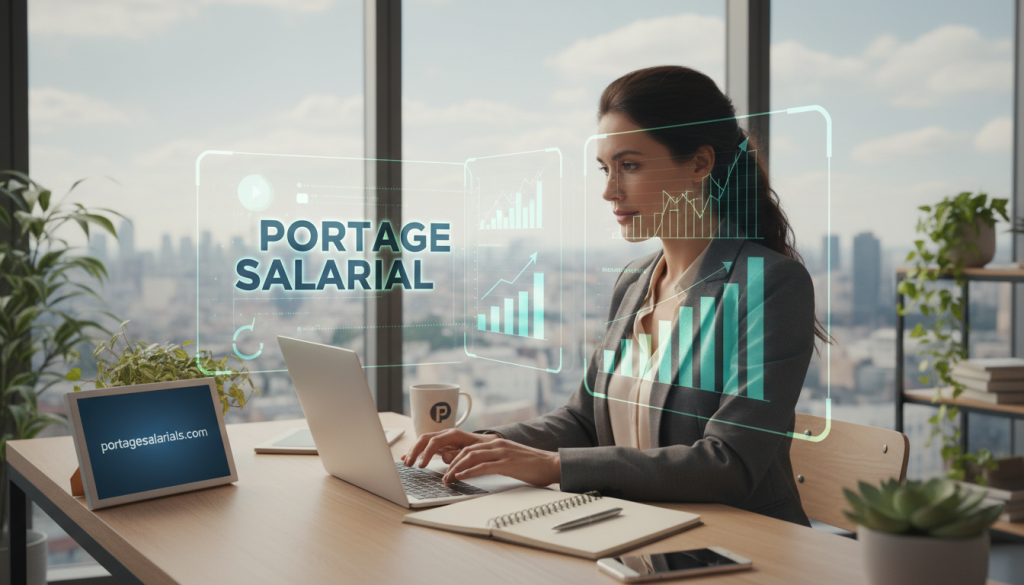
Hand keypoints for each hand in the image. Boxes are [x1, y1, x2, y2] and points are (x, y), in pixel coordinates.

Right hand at [401, 428, 498, 467]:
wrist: (486, 444)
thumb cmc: (481, 448)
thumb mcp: (474, 451)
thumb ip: (459, 454)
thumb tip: (445, 457)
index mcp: (453, 434)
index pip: (435, 441)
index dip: (427, 453)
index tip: (421, 465)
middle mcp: (445, 434)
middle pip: (425, 439)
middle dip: (415, 450)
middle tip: (409, 464)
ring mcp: (441, 439)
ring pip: (423, 441)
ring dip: (413, 451)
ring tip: (406, 462)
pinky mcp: (440, 445)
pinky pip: (425, 446)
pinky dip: (416, 451)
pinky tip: (406, 457)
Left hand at [442, 438, 559, 486]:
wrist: (552, 464)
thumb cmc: (533, 465)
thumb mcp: (510, 458)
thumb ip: (495, 460)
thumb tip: (479, 468)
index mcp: (496, 443)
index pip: (469, 447)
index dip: (455, 457)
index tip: (447, 469)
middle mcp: (497, 444)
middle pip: (466, 451)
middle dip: (452, 464)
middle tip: (444, 476)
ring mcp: (502, 453)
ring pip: (471, 457)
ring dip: (456, 469)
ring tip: (449, 479)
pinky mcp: (507, 464)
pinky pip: (483, 467)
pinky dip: (469, 472)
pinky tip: (461, 477)